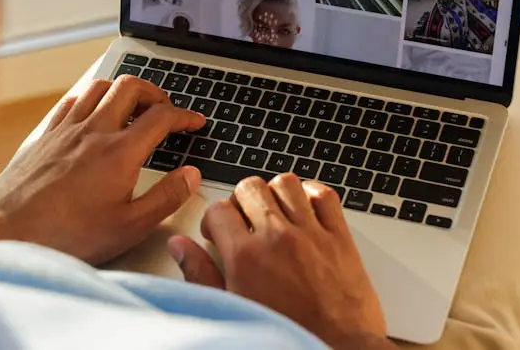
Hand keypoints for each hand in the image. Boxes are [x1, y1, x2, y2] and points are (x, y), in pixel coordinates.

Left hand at [0, 76, 204, 264]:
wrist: (8, 232)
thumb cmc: (66, 235)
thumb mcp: (129, 226)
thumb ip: (166, 198)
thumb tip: (190, 176)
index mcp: (120, 153)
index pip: (161, 117)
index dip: (185, 115)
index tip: (194, 122)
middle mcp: (94, 131)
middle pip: (131, 87)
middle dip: (155, 92)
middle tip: (165, 109)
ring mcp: (66, 128)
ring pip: (100, 86)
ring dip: (123, 90)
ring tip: (132, 106)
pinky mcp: (44, 133)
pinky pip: (72, 99)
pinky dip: (91, 97)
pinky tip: (93, 113)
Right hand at [167, 175, 393, 349]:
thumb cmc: (287, 336)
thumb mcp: (231, 309)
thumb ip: (200, 274)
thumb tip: (179, 247)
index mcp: (245, 256)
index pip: (219, 209)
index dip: (214, 218)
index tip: (218, 231)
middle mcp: (277, 237)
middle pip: (250, 187)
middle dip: (241, 200)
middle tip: (244, 220)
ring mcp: (311, 234)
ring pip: (287, 184)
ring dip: (275, 193)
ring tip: (274, 212)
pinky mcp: (340, 238)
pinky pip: (325, 196)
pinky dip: (313, 194)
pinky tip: (305, 208)